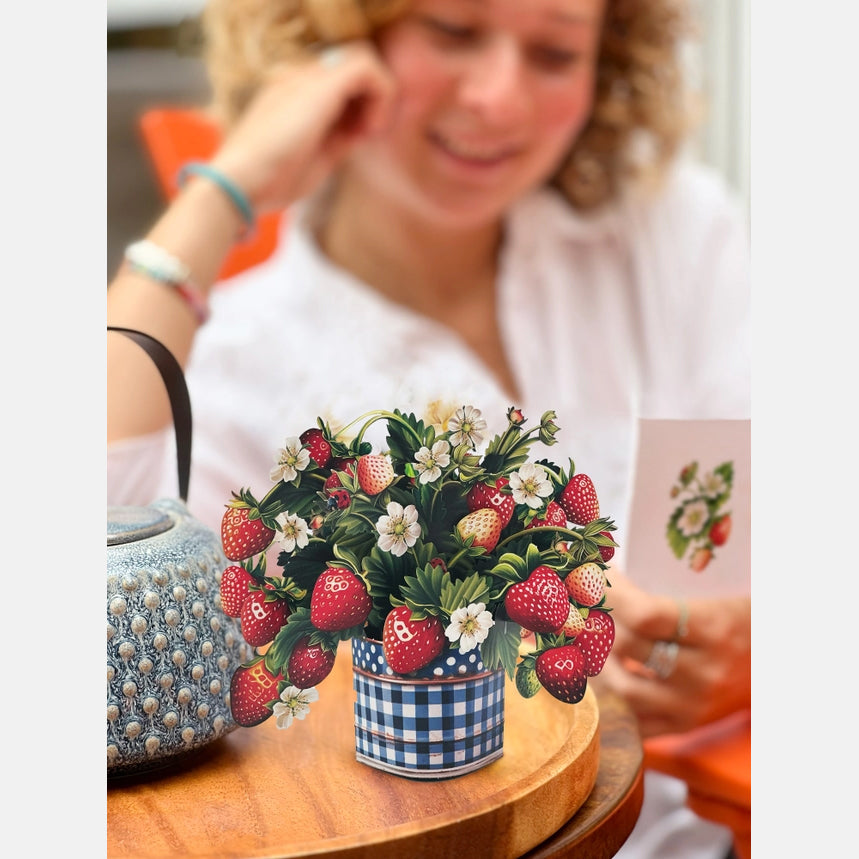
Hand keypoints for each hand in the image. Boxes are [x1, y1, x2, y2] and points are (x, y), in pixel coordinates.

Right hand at [209, 41, 396, 212]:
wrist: (242, 181)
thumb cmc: (272, 180)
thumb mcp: (316, 158)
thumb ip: (338, 140)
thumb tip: (361, 130)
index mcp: (293, 93)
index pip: (338, 83)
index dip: (359, 107)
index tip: (358, 139)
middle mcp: (300, 78)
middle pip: (351, 67)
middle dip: (371, 98)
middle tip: (368, 132)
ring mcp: (307, 77)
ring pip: (362, 59)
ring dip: (379, 95)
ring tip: (369, 129)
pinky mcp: (320, 84)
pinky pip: (367, 68)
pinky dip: (381, 95)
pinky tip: (370, 127)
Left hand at [590, 570, 750, 738]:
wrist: (780, 662)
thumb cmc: (741, 618)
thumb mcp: (715, 596)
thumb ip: (664, 592)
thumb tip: (604, 574)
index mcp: (714, 629)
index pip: (645, 614)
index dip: (611, 594)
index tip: (598, 576)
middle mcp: (704, 672)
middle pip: (628, 646)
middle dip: (598, 620)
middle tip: (587, 604)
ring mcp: (693, 705)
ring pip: (624, 690)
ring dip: (598, 661)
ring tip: (591, 639)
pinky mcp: (685, 725)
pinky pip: (634, 722)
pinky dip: (611, 699)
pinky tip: (604, 673)